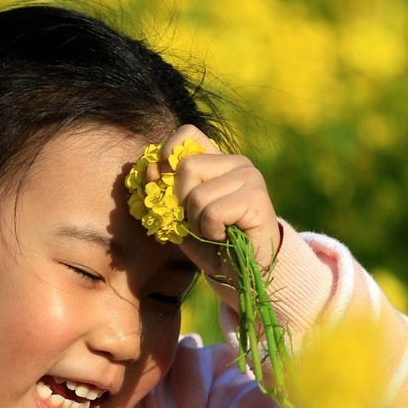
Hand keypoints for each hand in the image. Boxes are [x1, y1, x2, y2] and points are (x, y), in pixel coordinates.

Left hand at [152, 125, 281, 279]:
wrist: (243, 273)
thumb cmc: (212, 244)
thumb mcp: (181, 217)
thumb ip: (166, 193)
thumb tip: (151, 172)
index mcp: (217, 161)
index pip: (189, 133)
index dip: (168, 153)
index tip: (160, 180)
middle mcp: (236, 162)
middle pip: (187, 166)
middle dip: (182, 203)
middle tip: (199, 222)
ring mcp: (250, 177)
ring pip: (197, 195)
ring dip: (198, 224)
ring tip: (215, 232)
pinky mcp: (256, 198)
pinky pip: (213, 213)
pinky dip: (212, 232)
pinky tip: (226, 236)